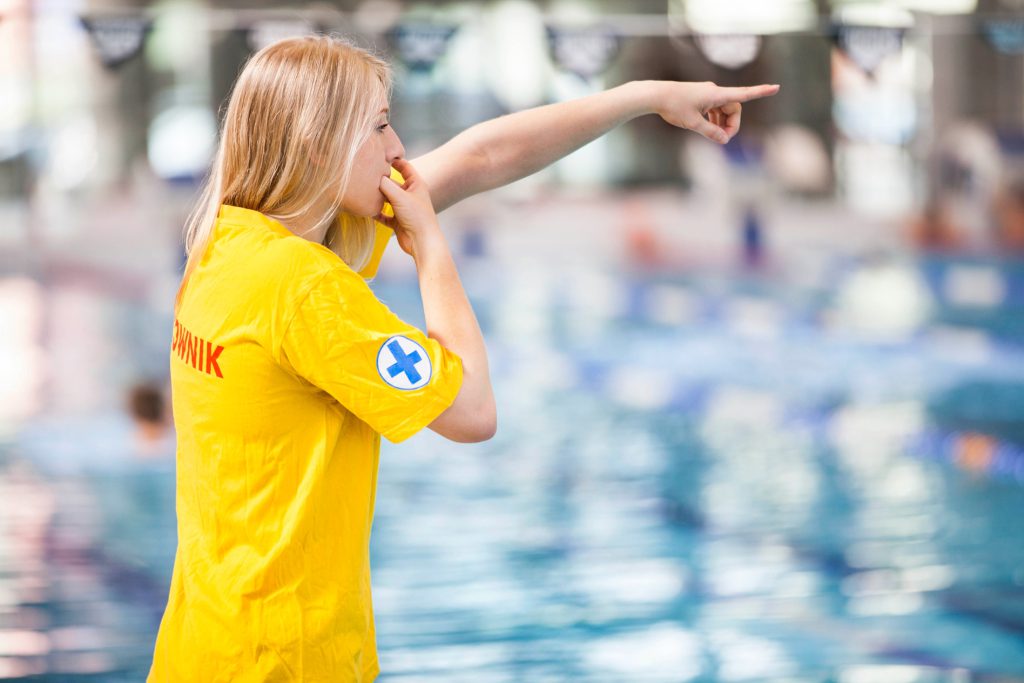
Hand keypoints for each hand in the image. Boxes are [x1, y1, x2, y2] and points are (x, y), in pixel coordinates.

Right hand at [376, 158, 440, 257]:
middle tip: (366, 175)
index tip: (382, 155)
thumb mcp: (399, 196)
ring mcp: (404, 209)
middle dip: (381, 180)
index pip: (405, 167)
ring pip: (387, 199)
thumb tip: (372, 177)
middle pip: (393, 183)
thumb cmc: (416, 216)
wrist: (422, 242)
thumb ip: (385, 184)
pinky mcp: (398, 221)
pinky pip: (384, 215)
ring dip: (377, 197)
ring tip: (364, 192)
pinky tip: (367, 210)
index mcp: (416, 185)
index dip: (395, 160)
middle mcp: (410, 195)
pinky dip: (376, 212)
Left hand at [653, 81, 780, 144]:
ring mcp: (707, 94)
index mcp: (716, 95)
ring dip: (722, 123)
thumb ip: (710, 132)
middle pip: (733, 108)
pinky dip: (715, 119)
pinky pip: (714, 109)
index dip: (761, 92)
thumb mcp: (693, 123)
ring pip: (724, 110)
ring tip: (714, 136)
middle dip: (732, 124)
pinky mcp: (701, 97)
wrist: (656, 95)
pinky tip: (707, 128)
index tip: (776, 87)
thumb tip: (724, 140)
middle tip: (723, 139)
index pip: (743, 94)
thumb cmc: (674, 107)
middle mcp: (714, 92)